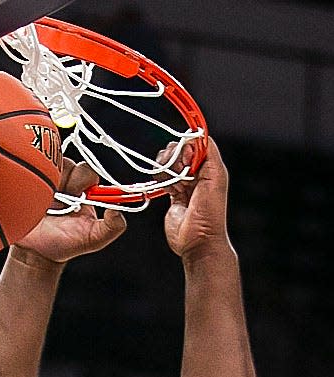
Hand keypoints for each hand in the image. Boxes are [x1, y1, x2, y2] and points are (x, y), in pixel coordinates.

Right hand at [12, 159, 126, 263]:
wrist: (33, 253)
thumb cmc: (63, 246)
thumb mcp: (93, 239)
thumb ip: (112, 228)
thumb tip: (117, 210)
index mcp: (84, 191)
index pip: (89, 171)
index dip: (86, 179)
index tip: (81, 195)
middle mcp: (66, 183)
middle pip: (70, 165)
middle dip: (69, 181)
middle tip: (63, 200)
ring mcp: (46, 181)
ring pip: (52, 165)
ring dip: (51, 180)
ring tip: (46, 201)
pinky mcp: (29, 182)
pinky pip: (33, 167)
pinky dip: (35, 176)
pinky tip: (34, 193)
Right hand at [164, 137, 232, 262]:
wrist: (198, 241)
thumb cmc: (210, 213)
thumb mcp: (215, 177)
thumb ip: (209, 152)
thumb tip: (197, 135)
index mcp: (210, 166)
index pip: (194, 142)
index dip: (185, 146)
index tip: (185, 159)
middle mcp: (197, 172)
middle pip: (178, 150)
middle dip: (174, 158)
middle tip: (180, 174)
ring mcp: (184, 183)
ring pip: (168, 163)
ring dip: (166, 170)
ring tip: (173, 184)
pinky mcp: (172, 195)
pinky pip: (162, 178)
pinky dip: (160, 179)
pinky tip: (167, 188)